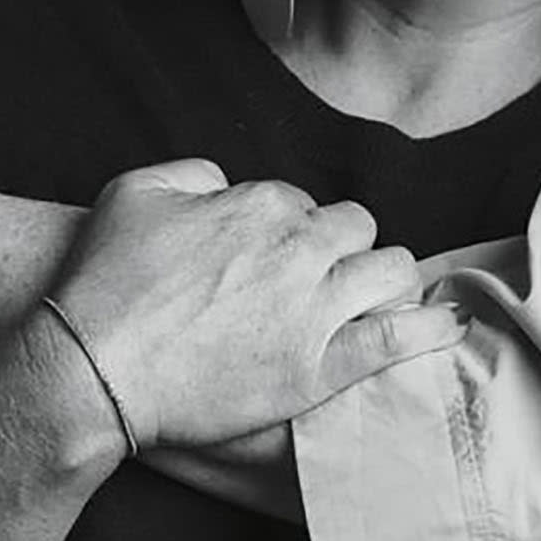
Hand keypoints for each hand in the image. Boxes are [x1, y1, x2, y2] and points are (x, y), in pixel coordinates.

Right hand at [47, 160, 461, 450]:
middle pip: (356, 228)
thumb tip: (226, 182)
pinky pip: (394, 339)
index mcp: (258, 205)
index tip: (274, 253)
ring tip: (377, 295)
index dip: (290, 227)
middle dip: (345, 245)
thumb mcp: (135, 192)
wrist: (93, 367)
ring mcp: (313, 309)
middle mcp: (297, 249)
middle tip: (324, 274)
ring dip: (385, 277)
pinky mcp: (318, 368)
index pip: (302, 202)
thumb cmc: (106, 281)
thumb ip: (192, 173)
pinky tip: (447, 326)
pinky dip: (427, 329)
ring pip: (388, 271)